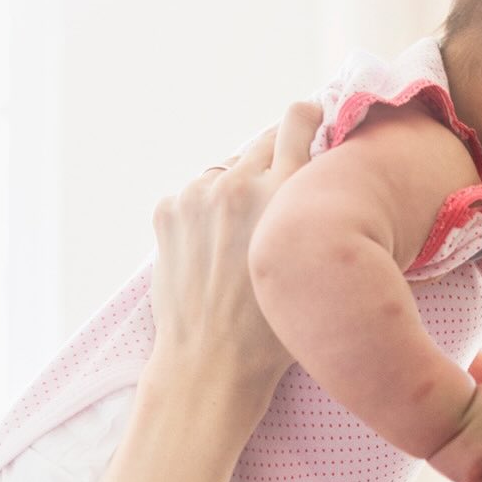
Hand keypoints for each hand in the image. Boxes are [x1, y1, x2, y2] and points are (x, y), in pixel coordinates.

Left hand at [143, 101, 322, 405]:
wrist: (212, 363)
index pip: (297, 122)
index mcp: (288, 196)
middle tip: (276, 198)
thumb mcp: (311, 263)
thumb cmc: (274, 330)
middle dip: (271, 164)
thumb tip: (307, 178)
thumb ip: (310, 214)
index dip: (306, 117)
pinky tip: (213, 251)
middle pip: (261, 144)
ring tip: (241, 239)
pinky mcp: (169, 210)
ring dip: (235, 191)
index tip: (309, 117)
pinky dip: (204, 215)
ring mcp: (199, 195)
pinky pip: (194, 196)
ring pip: (225, 172)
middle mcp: (242, 183)